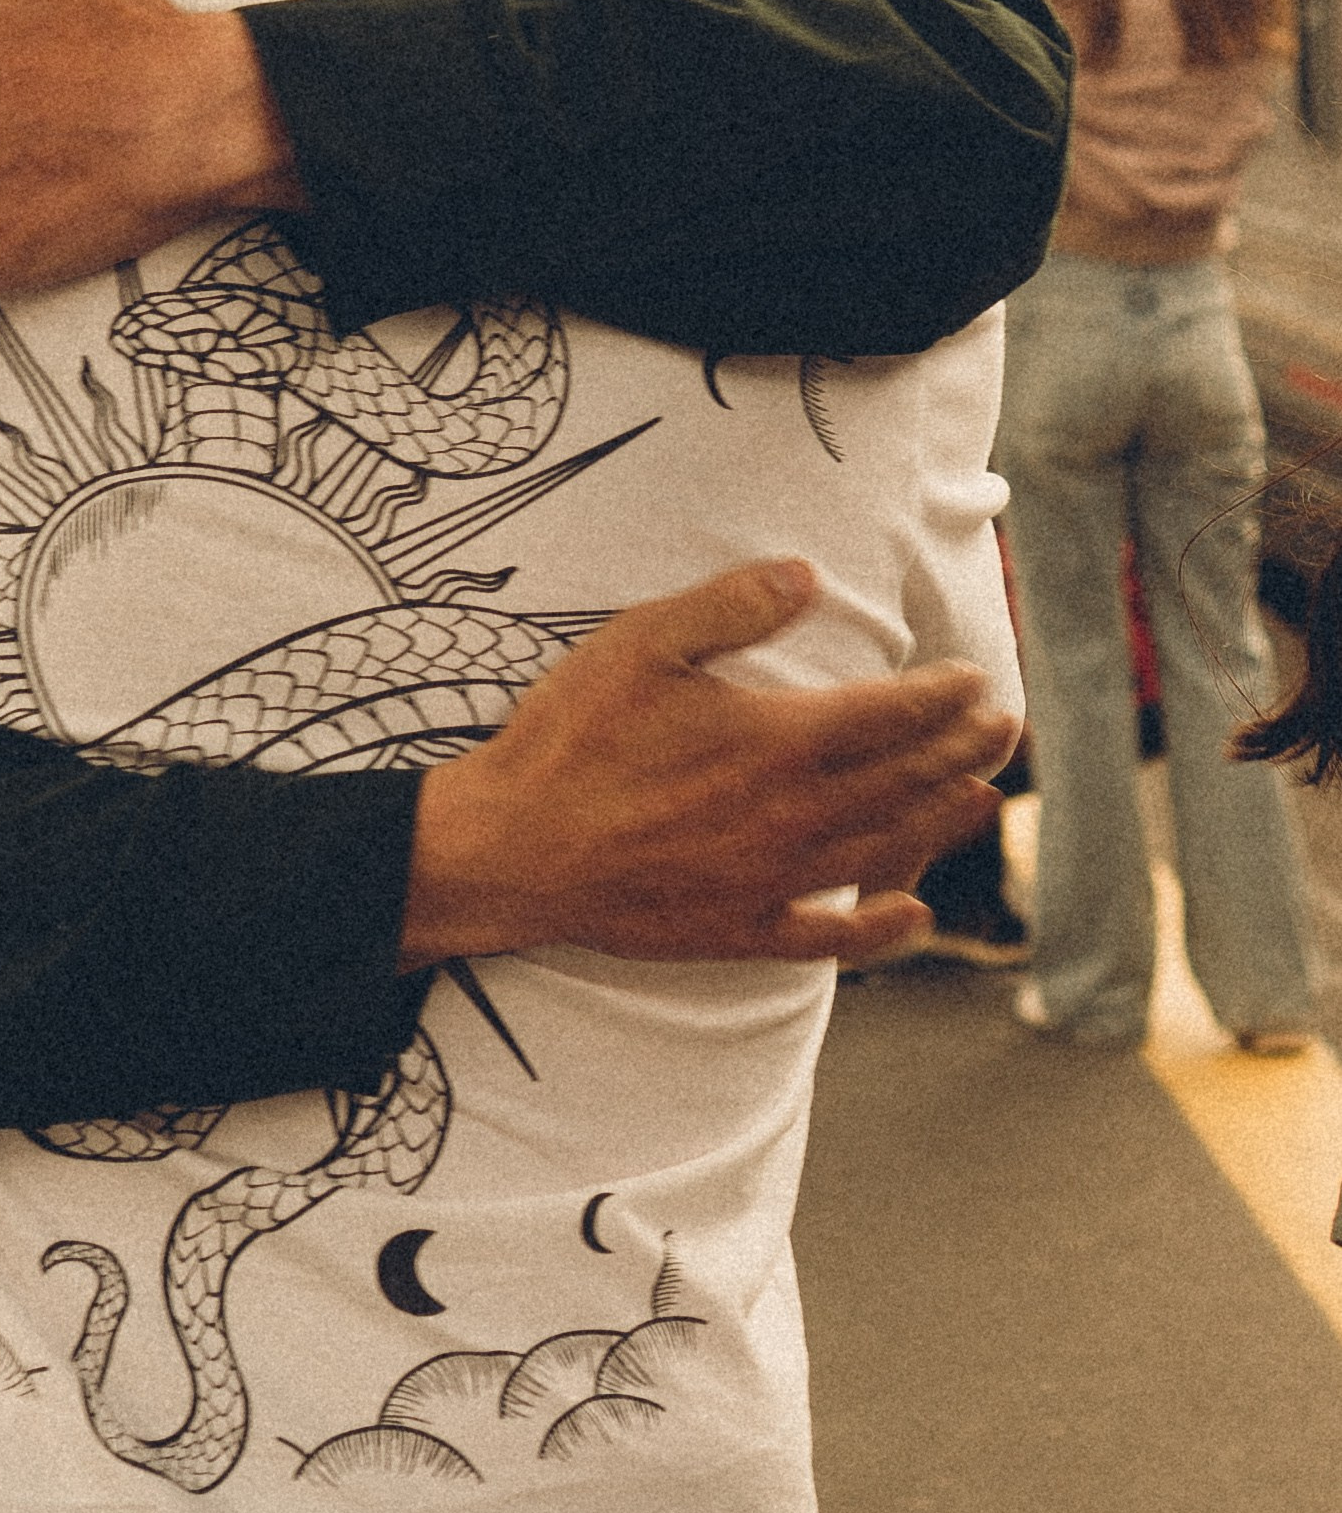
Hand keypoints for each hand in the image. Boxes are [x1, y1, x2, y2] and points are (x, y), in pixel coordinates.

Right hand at [402, 558, 1016, 969]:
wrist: (509, 850)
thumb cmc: (568, 739)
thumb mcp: (640, 642)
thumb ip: (730, 605)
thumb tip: (807, 576)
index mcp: (776, 741)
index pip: (890, 715)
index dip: (941, 696)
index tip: (972, 678)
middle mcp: (792, 817)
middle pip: (904, 781)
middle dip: (962, 751)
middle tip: (1003, 728)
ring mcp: (771, 882)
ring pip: (884, 850)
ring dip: (943, 822)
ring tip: (983, 798)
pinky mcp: (739, 931)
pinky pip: (831, 937)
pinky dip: (881, 926)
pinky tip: (914, 913)